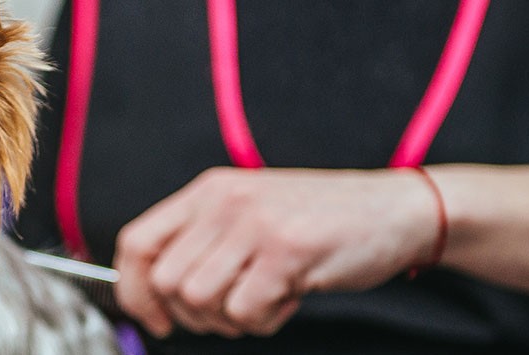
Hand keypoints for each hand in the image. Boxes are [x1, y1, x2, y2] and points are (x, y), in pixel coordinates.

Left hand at [114, 167, 440, 337]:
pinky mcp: (285, 251)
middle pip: (166, 280)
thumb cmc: (323, 219)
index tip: (156, 317)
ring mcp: (254, 224)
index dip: (134, 291)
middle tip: (231, 311)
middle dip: (191, 315)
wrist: (395, 209)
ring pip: (200, 300)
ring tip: (266, 299)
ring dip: (230, 319)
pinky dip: (264, 321)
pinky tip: (289, 298)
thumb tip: (157, 292)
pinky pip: (243, 312)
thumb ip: (204, 241)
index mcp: (208, 191)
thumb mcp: (250, 212)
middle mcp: (223, 202)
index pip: (136, 243)